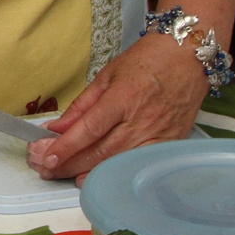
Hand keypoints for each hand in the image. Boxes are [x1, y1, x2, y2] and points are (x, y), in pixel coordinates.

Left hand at [27, 34, 209, 179]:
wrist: (189, 56)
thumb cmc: (150, 60)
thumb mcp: (109, 74)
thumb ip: (83, 104)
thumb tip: (58, 127)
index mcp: (124, 97)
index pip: (90, 129)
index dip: (66, 146)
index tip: (46, 156)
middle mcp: (142, 119)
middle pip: (100, 151)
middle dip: (69, 163)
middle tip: (45, 168)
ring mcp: (158, 134)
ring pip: (118, 162)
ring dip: (87, 172)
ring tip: (63, 175)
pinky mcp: (170, 143)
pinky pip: (139, 164)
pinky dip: (116, 174)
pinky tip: (96, 178)